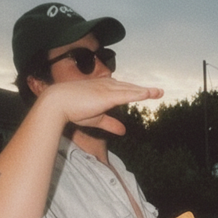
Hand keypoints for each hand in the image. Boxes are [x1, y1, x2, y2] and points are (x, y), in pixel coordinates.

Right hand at [41, 78, 163, 135]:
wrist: (58, 103)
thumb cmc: (73, 110)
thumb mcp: (97, 119)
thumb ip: (111, 123)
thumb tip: (124, 131)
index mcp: (103, 89)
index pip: (123, 90)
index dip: (135, 91)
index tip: (147, 93)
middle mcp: (106, 86)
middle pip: (130, 88)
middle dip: (145, 90)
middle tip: (159, 92)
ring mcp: (107, 90)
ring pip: (131, 90)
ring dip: (145, 91)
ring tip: (159, 93)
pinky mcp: (107, 96)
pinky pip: (126, 95)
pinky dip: (138, 94)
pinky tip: (148, 95)